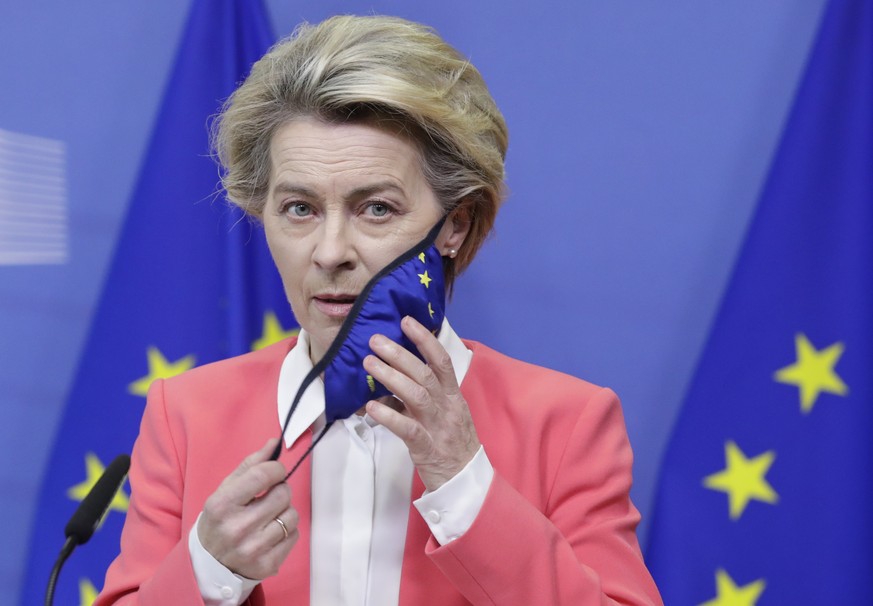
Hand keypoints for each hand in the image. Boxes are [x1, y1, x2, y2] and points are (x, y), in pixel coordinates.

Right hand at [198, 438, 297, 578]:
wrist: (211, 564)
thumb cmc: (220, 520)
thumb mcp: (225, 490)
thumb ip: (250, 465)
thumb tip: (274, 442)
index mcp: (222, 505)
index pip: (262, 475)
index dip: (276, 469)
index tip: (275, 473)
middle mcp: (237, 528)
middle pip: (282, 494)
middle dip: (280, 491)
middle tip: (268, 498)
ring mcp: (253, 548)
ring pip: (292, 515)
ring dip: (285, 512)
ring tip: (269, 517)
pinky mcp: (268, 564)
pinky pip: (294, 535)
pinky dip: (287, 531)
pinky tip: (271, 533)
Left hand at [364, 316, 479, 490]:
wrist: (467, 482)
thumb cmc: (453, 444)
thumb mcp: (447, 412)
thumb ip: (427, 393)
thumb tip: (397, 371)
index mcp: (454, 396)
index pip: (441, 360)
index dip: (424, 339)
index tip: (406, 321)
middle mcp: (448, 407)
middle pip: (424, 374)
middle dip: (399, 354)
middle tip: (375, 340)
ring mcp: (438, 427)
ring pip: (416, 396)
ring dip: (391, 377)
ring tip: (368, 363)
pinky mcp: (427, 448)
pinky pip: (407, 429)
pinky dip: (389, 416)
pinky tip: (370, 407)